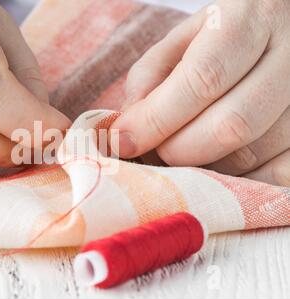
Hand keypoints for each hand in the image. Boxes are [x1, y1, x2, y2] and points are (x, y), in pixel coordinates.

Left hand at [111, 0, 289, 186]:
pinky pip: (278, 174)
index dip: (157, 119)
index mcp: (250, 19)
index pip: (203, 79)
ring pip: (254, 154)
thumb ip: (150, 78)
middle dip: (179, 150)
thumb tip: (131, 130)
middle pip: (232, 124)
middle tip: (156, 151)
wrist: (277, 29)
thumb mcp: (180, 41)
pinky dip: (238, 179)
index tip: (124, 141)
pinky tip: (218, 162)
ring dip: (206, 166)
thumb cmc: (221, 38)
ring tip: (185, 152)